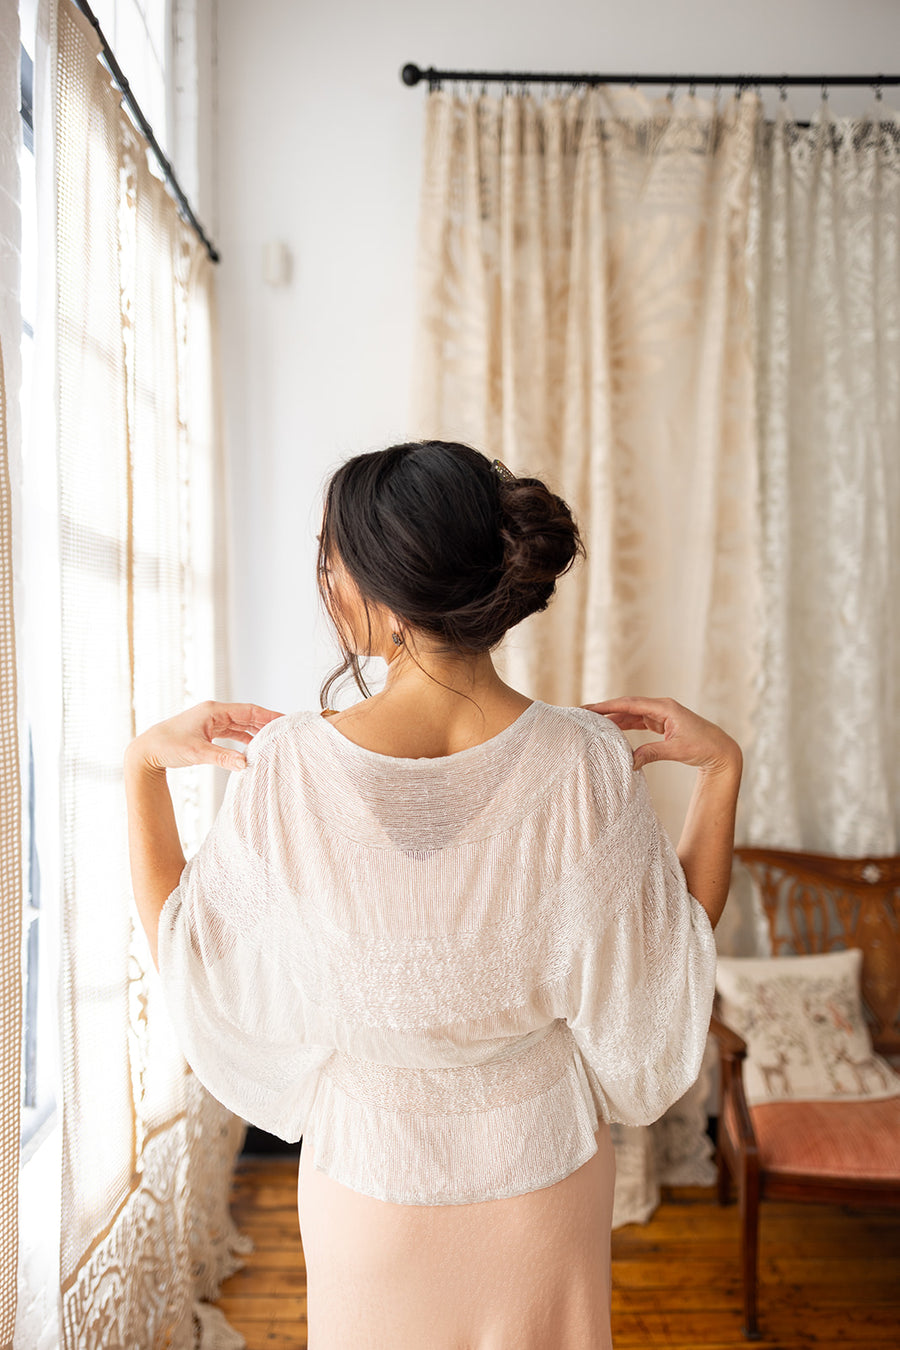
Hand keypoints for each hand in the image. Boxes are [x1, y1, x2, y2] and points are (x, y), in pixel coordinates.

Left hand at [125, 701, 283, 774]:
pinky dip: (244, 738)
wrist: (146, 752)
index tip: (286, 721)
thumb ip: (223, 758)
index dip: (268, 716)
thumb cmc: (168, 746)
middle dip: (266, 723)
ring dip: (256, 732)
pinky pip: (232, 732)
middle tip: (286, 731)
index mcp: (213, 711)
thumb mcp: (198, 753)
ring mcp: (211, 722)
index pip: (249, 711)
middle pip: (247, 716)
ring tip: (274, 740)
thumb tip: (246, 764)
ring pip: (240, 724)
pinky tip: (254, 747)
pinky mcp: (207, 731)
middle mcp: (214, 713)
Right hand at [582, 696, 741, 774]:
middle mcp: (661, 707)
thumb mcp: (677, 751)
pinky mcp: (662, 724)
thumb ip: (652, 753)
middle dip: (606, 709)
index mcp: (665, 707)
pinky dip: (624, 725)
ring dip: (613, 717)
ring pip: (631, 713)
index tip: (590, 708)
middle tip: (583, 712)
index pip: (631, 704)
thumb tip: (629, 762)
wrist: (721, 751)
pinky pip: (638, 722)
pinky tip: (612, 730)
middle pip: (627, 705)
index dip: (609, 705)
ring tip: (592, 722)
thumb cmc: (704, 747)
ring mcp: (661, 715)